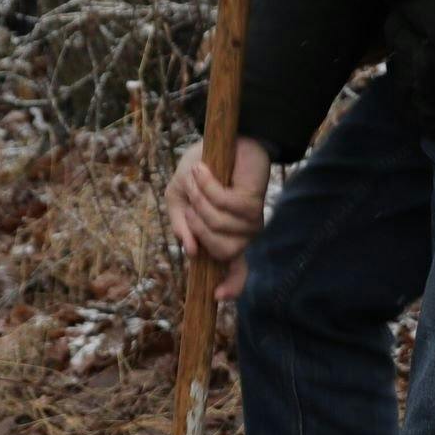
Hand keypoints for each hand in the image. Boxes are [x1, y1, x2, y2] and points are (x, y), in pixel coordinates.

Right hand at [164, 137, 274, 300]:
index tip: (217, 296)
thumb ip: (180, 224)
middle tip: (194, 194)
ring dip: (200, 198)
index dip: (231, 286)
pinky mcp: (254, 203)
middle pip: (217, 249)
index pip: (236, 271)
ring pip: (217, 226)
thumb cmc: (202, 168)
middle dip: (195, 220)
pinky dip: (209, 186)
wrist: (222, 139)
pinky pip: (224, 204)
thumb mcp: (179, 196)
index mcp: (225, 238)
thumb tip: (190, 252)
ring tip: (201, 177)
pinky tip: (207, 171)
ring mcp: (250, 221)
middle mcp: (241, 235)